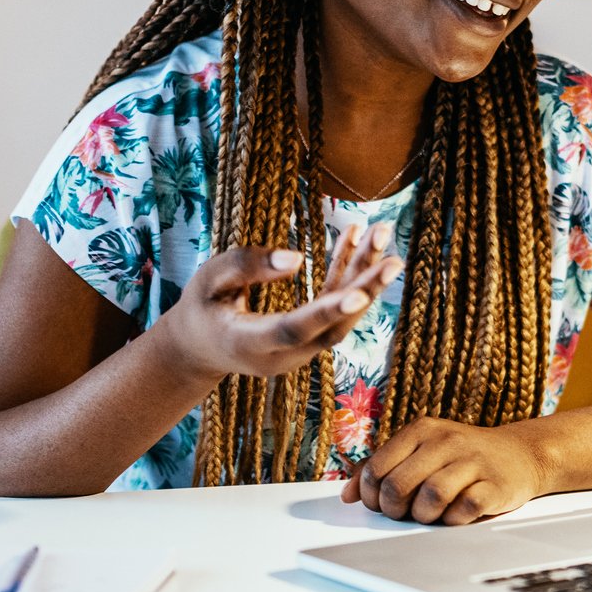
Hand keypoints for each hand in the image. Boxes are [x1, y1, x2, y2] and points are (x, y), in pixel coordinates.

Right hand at [156, 221, 400, 383]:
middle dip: (364, 292)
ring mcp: (298, 352)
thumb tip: (297, 257)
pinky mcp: (307, 339)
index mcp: (248, 344)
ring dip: (363, 278)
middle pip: (331, 327)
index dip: (327, 311)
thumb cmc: (200, 308)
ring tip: (382, 235)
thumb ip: (246, 267)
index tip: (360, 293)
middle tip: (392, 260)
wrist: (199, 349)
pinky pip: (333, 307)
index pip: (294, 329)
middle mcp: (281, 355)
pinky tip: (358, 239)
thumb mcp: (208, 280)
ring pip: (340, 317)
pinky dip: (347, 276)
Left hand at [340, 417, 552, 524]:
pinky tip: (456, 515)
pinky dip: (454, 520)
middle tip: (404, 513)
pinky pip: (464, 509)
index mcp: (421, 430)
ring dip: (423, 516)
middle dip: (394, 509)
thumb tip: (348, 496)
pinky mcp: (495, 485)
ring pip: (430, 497)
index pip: (378, 468)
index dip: (372, 495)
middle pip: (398, 485)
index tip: (382, 504)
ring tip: (430, 514)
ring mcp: (472, 461)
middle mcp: (446, 441)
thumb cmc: (462, 457)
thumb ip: (382, 468)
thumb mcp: (422, 451)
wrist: (521, 454)